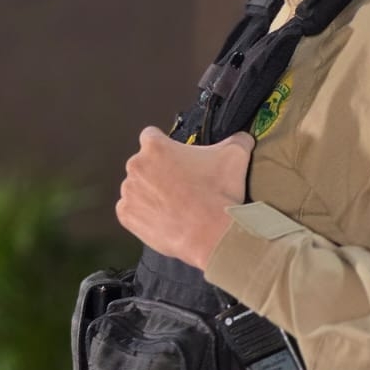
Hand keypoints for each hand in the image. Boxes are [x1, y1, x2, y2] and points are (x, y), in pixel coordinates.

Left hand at [115, 128, 253, 269]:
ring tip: (173, 205)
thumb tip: (243, 136)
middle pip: (143, 164)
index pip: (151, 136)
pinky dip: (143, 214)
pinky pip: (130, 211)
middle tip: (180, 186)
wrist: (211, 233)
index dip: (164, 146)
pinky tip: (163, 218)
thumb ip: (237, 139)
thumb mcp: (235, 155)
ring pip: (137, 188)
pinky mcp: (126, 215)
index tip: (175, 157)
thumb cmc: (219, 192)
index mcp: (155, 146)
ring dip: (150, 194)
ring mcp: (128, 192)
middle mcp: (136, 166)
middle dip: (158, 172)